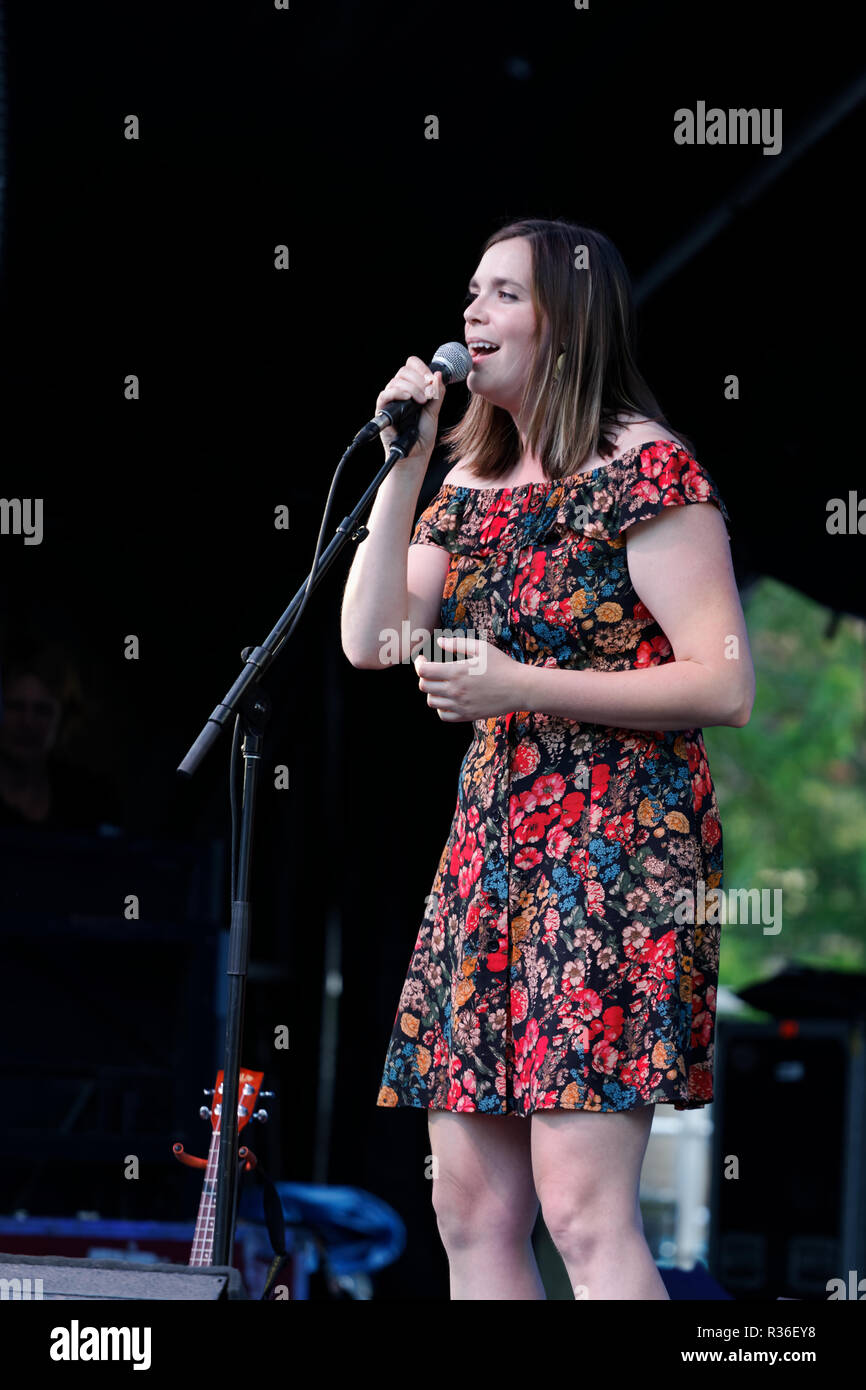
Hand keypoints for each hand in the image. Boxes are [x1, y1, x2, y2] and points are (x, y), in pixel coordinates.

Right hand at [375, 355, 444, 460]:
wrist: (416, 454)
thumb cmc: (423, 435)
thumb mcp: (434, 411)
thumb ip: (437, 394)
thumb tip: (439, 375)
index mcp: (412, 388)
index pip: (411, 367)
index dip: (421, 368)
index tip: (432, 378)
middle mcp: (400, 392)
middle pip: (404, 371)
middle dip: (419, 379)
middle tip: (429, 393)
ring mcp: (391, 400)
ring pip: (396, 381)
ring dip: (412, 387)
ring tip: (422, 401)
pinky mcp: (383, 410)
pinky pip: (385, 395)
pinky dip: (397, 393)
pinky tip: (409, 398)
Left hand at [414, 635, 528, 721]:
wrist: (519, 688)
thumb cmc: (502, 665)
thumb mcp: (481, 648)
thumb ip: (458, 644)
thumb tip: (439, 642)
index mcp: (456, 672)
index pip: (424, 671)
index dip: (419, 663)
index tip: (423, 659)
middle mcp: (455, 690)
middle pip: (424, 686)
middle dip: (424, 676)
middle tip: (432, 670)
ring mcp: (460, 705)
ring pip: (432, 702)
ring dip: (432, 692)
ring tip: (441, 684)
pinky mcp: (467, 715)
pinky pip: (443, 715)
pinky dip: (441, 707)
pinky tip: (449, 698)